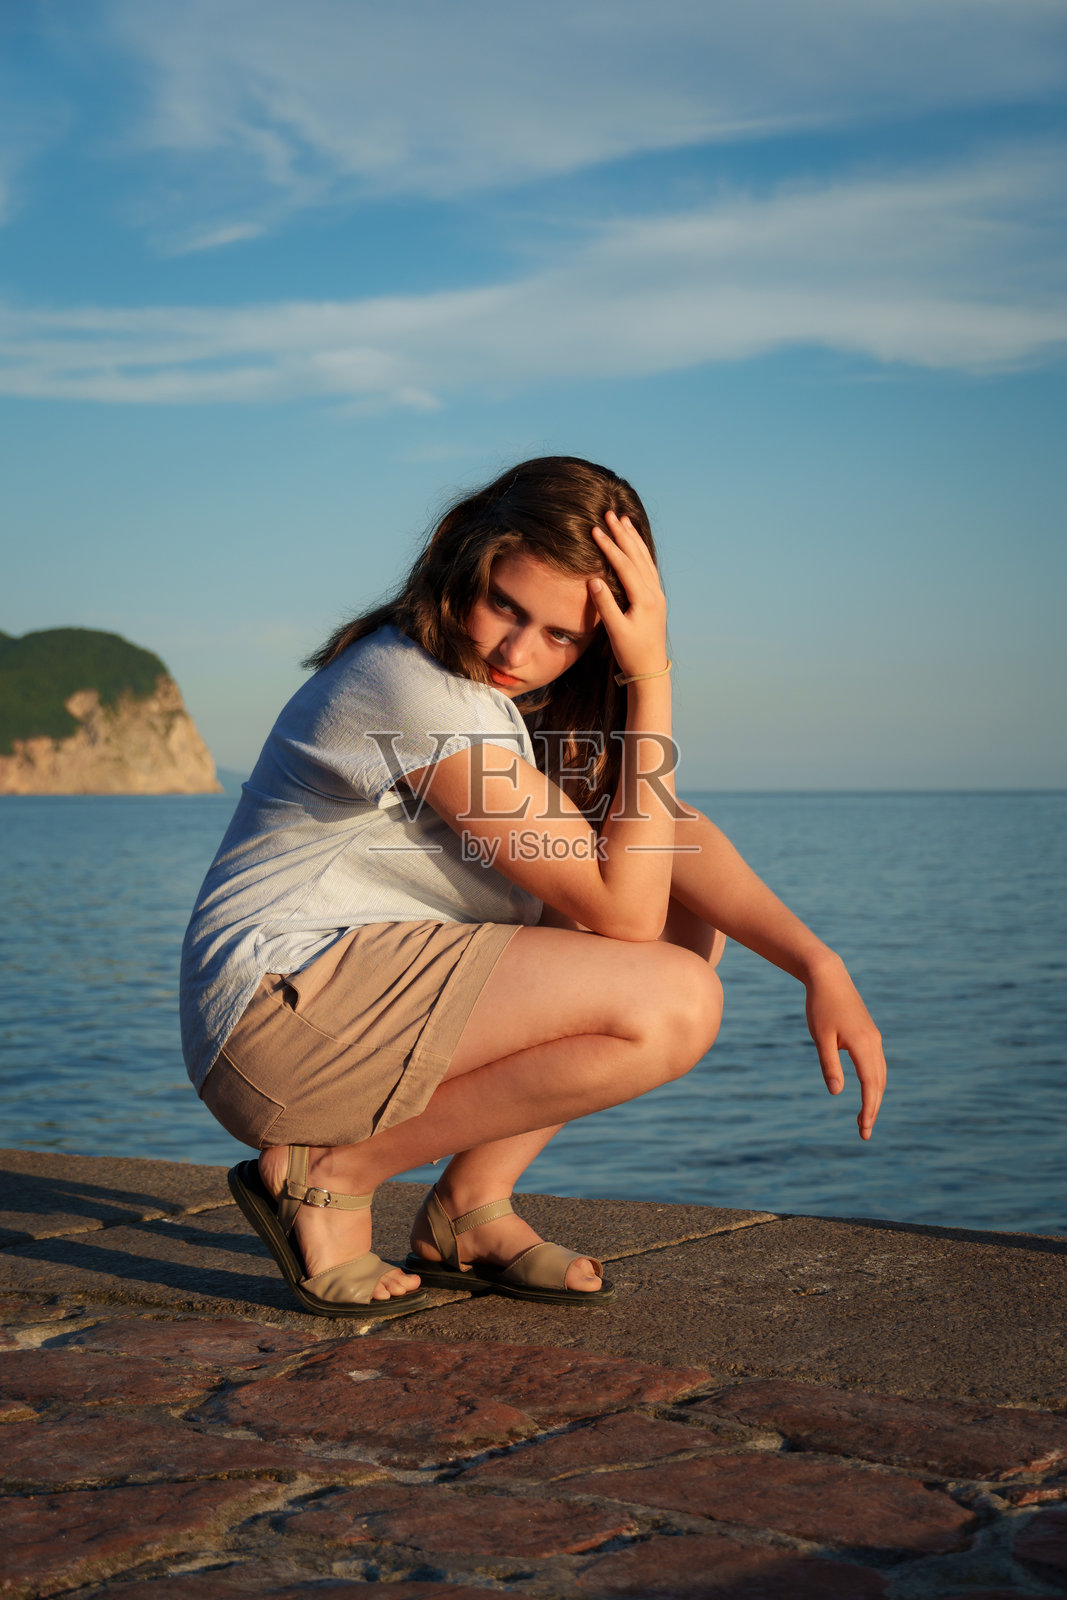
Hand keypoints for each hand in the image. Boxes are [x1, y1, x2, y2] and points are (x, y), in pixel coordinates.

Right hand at [589, 511, 668, 680]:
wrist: (651, 668)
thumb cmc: (630, 652)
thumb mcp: (615, 630)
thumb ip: (605, 604)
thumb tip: (593, 579)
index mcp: (644, 598)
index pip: (624, 565)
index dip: (609, 546)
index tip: (595, 530)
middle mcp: (654, 592)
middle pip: (637, 555)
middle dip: (623, 534)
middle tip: (610, 514)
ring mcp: (657, 594)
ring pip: (645, 558)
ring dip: (633, 539)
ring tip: (624, 521)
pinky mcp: (655, 598)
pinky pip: (648, 567)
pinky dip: (640, 551)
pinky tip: (635, 544)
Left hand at [804, 956, 885, 1139]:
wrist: (828, 976)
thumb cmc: (820, 1006)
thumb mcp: (820, 1038)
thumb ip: (829, 1065)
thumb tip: (836, 1093)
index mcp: (863, 1045)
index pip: (870, 1085)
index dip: (869, 1109)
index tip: (864, 1129)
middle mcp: (874, 1042)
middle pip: (879, 1083)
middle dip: (872, 1108)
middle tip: (863, 1133)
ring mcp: (874, 1038)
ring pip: (880, 1074)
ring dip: (874, 1096)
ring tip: (863, 1117)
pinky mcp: (869, 1033)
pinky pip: (876, 1064)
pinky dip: (873, 1081)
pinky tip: (865, 1090)